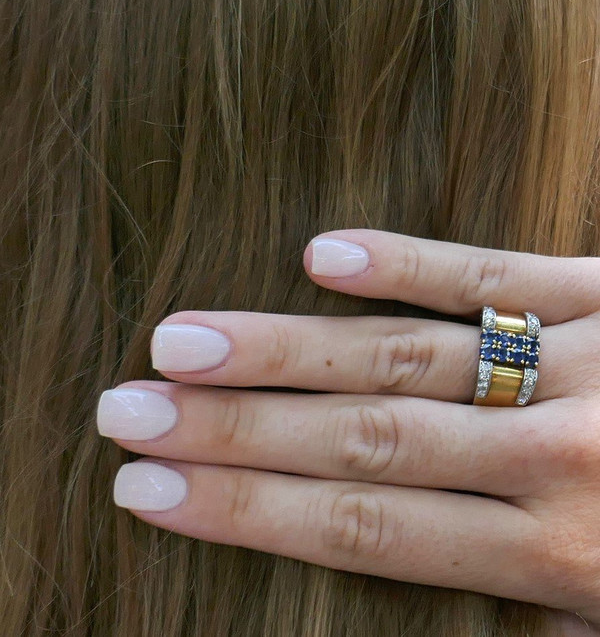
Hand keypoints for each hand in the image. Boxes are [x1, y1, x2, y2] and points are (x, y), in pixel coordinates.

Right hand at [96, 229, 599, 631]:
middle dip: (230, 428)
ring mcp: (585, 362)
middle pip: (358, 436)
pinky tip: (321, 254)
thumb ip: (517, 605)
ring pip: (408, 354)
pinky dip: (410, 263)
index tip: (145, 491)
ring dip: (286, 346)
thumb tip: (390, 586)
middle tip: (128, 406)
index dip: (242, 512)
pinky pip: (498, 272)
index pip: (358, 528)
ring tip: (185, 337)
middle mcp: (559, 459)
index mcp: (558, 558)